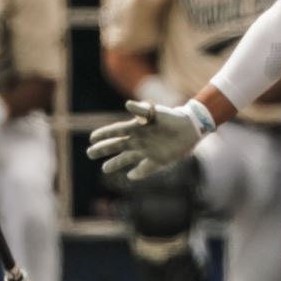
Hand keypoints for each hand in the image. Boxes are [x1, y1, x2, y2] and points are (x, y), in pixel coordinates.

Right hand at [88, 100, 207, 182]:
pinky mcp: (158, 161)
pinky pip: (145, 168)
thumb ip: (142, 110)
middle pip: (118, 146)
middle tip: (89, 153)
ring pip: (127, 159)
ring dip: (116, 163)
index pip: (116, 131)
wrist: (190, 128)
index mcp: (137, 127)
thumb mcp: (157, 112)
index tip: (91, 138)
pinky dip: (138, 173)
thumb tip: (127, 104)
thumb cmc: (172, 117)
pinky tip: (130, 176)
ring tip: (104, 169)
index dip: (104, 134)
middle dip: (104, 150)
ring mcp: (147, 151)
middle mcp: (139, 140)